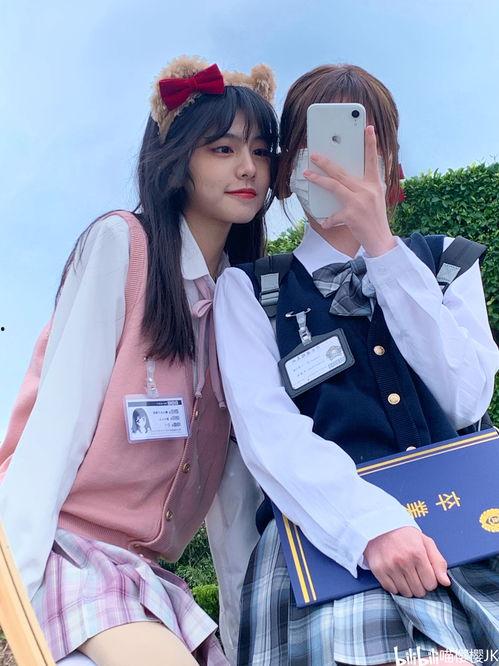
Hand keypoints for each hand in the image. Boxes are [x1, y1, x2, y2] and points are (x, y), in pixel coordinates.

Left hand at [304, 126, 395, 256]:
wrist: (381, 240)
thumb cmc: (376, 218)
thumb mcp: (378, 197)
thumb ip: (370, 184)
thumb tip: (358, 173)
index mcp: (375, 184)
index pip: (373, 160)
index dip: (371, 144)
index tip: (368, 128)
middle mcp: (367, 190)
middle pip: (342, 172)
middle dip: (326, 162)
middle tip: (315, 154)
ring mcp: (359, 202)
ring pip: (334, 186)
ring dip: (319, 179)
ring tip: (307, 174)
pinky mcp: (351, 215)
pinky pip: (333, 215)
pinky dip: (328, 220)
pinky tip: (324, 222)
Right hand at [363, 526, 450, 597]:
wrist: (379, 525)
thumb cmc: (405, 535)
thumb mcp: (425, 542)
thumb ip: (438, 562)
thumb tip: (446, 582)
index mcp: (418, 553)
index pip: (431, 584)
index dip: (430, 580)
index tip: (424, 573)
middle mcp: (403, 561)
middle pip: (419, 591)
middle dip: (419, 585)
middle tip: (414, 573)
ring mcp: (389, 566)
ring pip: (406, 593)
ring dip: (407, 587)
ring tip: (404, 574)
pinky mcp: (378, 570)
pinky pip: (391, 590)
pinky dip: (394, 586)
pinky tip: (395, 575)